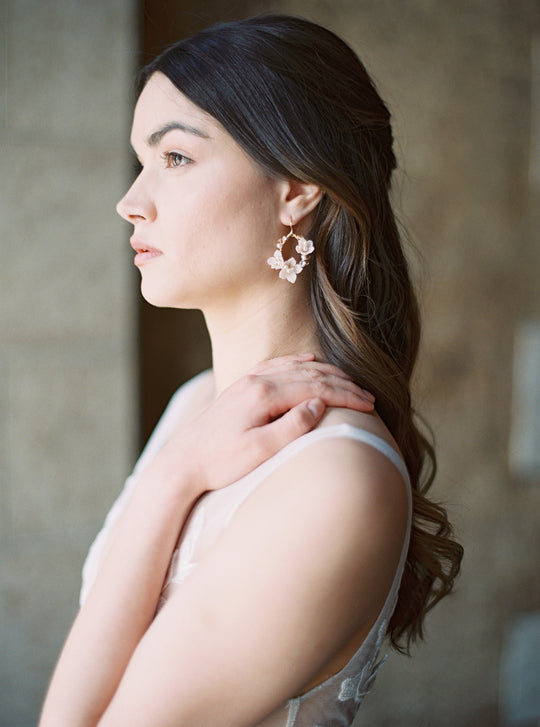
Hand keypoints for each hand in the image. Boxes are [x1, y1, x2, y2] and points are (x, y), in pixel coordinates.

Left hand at [166, 354, 374, 493]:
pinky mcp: (242, 386)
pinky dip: (299, 362)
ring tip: (350, 383)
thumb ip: (292, 427)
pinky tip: (310, 362)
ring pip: (296, 367)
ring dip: (326, 372)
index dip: (347, 396)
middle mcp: (257, 380)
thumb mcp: (259, 452)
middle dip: (344, 384)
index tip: (370, 406)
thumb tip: (320, 404)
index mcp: (264, 395)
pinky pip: (277, 365)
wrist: (183, 461)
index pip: (317, 388)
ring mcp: (248, 380)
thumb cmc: (221, 462)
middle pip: (311, 374)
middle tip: (369, 397)